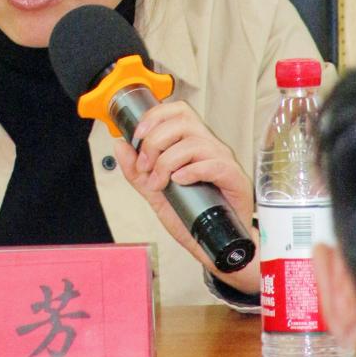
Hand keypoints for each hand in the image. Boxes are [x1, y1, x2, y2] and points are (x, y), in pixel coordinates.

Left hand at [114, 100, 259, 293]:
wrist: (214, 245)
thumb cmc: (192, 216)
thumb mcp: (155, 193)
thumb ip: (136, 171)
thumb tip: (120, 145)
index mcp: (192, 143)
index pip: (177, 111)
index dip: (154, 117)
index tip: (137, 137)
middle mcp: (209, 147)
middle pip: (183, 121)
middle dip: (155, 140)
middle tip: (145, 165)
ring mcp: (223, 161)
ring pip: (195, 142)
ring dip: (168, 161)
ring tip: (160, 181)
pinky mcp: (235, 179)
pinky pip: (214, 164)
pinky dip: (191, 171)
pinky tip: (180, 182)